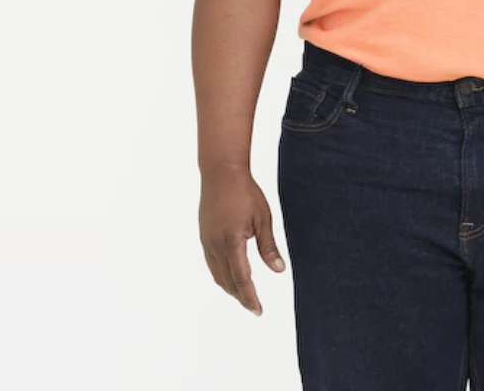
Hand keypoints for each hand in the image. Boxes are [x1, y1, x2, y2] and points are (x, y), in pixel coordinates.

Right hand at [199, 167, 286, 314]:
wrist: (221, 172)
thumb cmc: (246, 192)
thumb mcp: (263, 218)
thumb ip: (268, 247)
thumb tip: (279, 270)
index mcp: (231, 242)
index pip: (241, 279)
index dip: (250, 297)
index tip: (258, 311)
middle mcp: (215, 245)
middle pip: (228, 281)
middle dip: (241, 296)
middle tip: (254, 307)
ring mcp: (207, 241)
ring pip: (217, 274)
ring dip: (230, 288)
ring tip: (244, 295)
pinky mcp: (204, 236)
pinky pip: (211, 263)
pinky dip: (221, 275)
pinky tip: (230, 275)